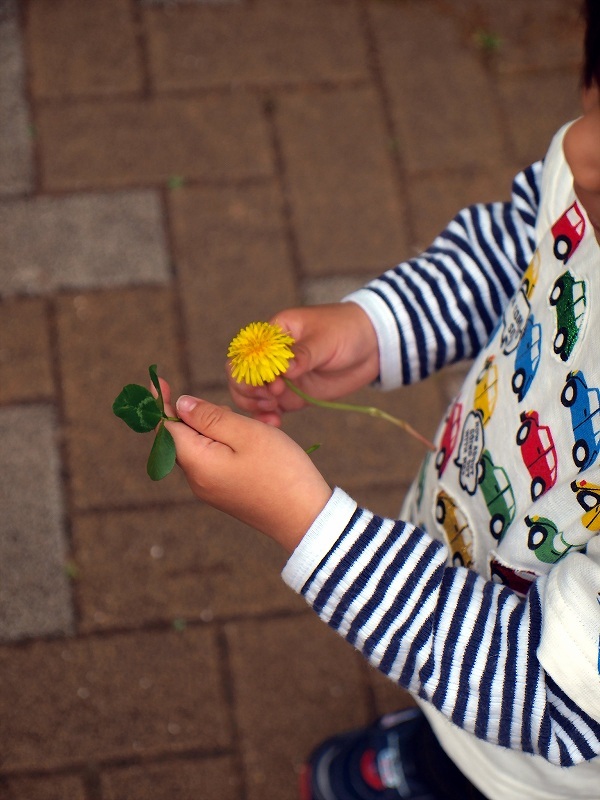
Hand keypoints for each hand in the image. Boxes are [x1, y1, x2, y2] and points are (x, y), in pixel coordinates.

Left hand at [159, 380, 332, 552]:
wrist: (306, 518)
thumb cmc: (281, 471)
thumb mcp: (247, 434)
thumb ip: (210, 417)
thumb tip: (181, 405)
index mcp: (198, 463)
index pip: (166, 428)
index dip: (160, 403)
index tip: (157, 380)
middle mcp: (197, 479)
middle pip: (181, 438)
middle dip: (194, 415)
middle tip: (224, 405)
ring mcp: (211, 489)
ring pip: (199, 449)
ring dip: (213, 429)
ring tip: (243, 422)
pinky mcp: (225, 493)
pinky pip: (213, 461)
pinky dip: (222, 444)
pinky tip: (247, 439)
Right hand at [229, 302, 379, 425]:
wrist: (372, 345)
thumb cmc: (345, 330)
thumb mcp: (325, 339)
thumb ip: (304, 354)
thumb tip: (285, 369)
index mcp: (273, 334)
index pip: (246, 352)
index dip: (250, 371)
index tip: (270, 384)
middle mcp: (271, 357)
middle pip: (241, 376)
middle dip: (248, 391)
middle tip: (270, 400)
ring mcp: (280, 378)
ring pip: (252, 395)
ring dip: (255, 407)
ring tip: (273, 415)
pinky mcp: (292, 396)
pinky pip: (271, 409)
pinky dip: (268, 417)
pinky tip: (275, 424)